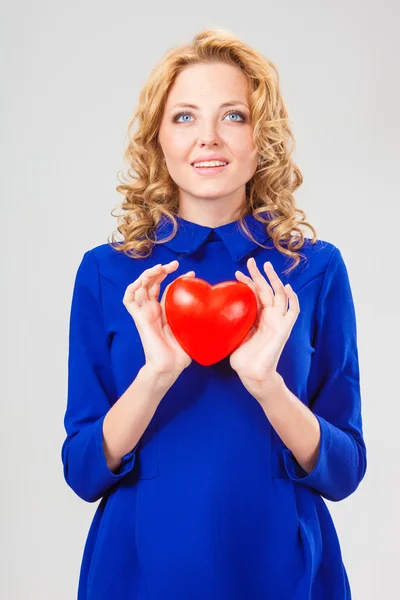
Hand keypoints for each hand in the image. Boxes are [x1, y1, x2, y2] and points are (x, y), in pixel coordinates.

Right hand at [123, 260, 195, 376]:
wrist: (170, 367)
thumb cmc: (182, 352)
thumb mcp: (194, 329)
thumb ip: (200, 318)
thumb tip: (222, 311)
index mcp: (166, 311)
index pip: (169, 288)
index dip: (179, 278)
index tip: (192, 274)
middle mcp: (154, 309)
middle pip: (153, 282)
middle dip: (162, 270)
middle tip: (174, 264)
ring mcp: (145, 313)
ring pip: (140, 286)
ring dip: (148, 274)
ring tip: (159, 268)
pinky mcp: (139, 318)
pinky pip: (129, 301)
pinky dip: (132, 289)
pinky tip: (141, 281)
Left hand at [229, 257, 298, 389]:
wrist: (253, 374)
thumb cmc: (242, 359)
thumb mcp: (233, 335)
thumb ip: (230, 322)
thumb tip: (211, 312)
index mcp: (256, 317)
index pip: (253, 294)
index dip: (246, 283)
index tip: (236, 273)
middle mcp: (268, 317)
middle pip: (266, 290)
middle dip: (259, 275)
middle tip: (251, 261)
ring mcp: (278, 321)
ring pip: (279, 295)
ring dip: (274, 280)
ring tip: (267, 266)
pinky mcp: (285, 328)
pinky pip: (293, 311)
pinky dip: (292, 299)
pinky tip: (287, 287)